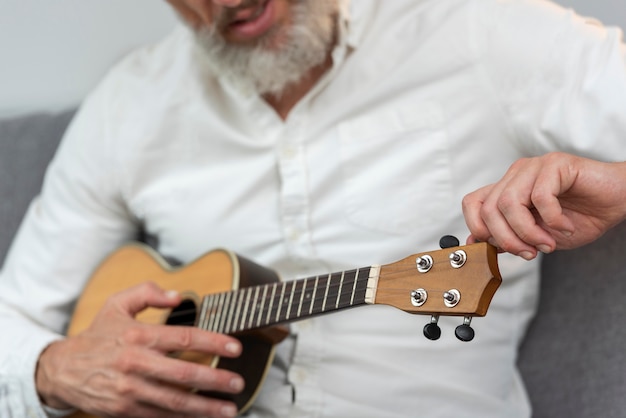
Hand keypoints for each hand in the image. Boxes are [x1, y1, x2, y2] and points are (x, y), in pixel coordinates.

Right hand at [36, 282, 243, 417]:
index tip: (235, 347)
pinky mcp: (125, 411)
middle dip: (215, 380)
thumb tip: (178, 296)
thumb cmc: (98, 334)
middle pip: (184, 374)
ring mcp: (130, 391)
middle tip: (237, 383)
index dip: (213, 342)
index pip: (183, 338)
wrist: (63, 370)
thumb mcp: (118, 303)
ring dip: (205, 408)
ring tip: (229, 409)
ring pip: (175, 401)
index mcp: (138, 335)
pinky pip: (160, 416)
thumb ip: (148, 292)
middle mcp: (136, 364)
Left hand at [463, 152, 625, 259]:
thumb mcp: (537, 236)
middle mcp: (515, 175)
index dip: (477, 228)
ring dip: (528, 232)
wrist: (617, 203)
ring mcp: (534, 167)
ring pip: (509, 203)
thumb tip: (475, 244)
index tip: (497, 250)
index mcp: (507, 189)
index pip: (472, 203)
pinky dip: (552, 219)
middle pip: (489, 209)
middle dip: (506, 239)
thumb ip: (507, 238)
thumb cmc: (579, 218)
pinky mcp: (555, 164)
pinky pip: (540, 196)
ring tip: (548, 244)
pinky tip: (566, 227)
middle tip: (530, 253)